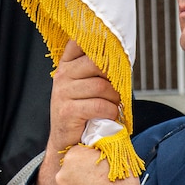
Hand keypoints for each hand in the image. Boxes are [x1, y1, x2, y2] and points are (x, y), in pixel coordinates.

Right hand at [34, 42, 121, 184]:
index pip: (82, 42)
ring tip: (111, 107)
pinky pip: (100, 105)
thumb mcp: (87, 86)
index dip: (100, 43)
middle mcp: (62, 76)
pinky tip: (108, 116)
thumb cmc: (83, 113)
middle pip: (97, 62)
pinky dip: (110, 112)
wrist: (66, 143)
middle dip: (113, 78)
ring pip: (102, 86)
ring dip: (113, 99)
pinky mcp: (68, 112)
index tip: (113, 51)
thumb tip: (123, 55)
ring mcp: (62, 93)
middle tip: (115, 91)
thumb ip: (98, 69)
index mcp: (67, 65)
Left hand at [54, 145, 143, 184]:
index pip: (77, 153)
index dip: (89, 160)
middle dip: (81, 177)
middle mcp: (62, 174)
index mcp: (74, 157)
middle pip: (70, 172)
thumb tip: (104, 145)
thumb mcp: (119, 158)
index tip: (97, 167)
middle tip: (97, 184)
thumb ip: (105, 149)